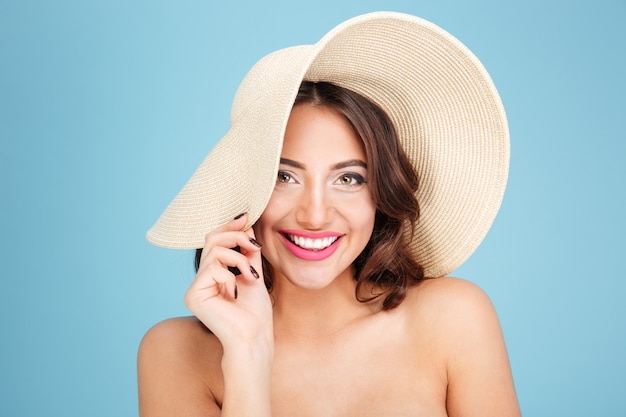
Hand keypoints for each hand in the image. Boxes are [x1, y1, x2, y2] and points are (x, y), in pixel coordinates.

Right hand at [184, 214, 272, 350]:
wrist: (254, 336)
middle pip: (212, 240)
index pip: (215, 240)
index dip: (229, 227)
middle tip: (255, 248)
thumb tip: (245, 224)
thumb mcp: (253, 272)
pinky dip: (229, 277)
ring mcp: (195, 288)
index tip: (246, 217)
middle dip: (236, 238)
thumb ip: (247, 251)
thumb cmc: (255, 311)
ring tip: (251, 277)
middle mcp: (201, 279)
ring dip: (239, 260)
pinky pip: (212, 269)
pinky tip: (235, 294)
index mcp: (213, 273)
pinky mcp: (193, 295)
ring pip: (214, 252)